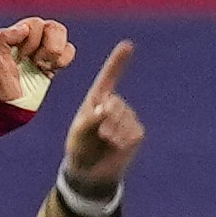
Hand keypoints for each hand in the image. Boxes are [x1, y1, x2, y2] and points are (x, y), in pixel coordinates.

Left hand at [0, 17, 75, 107]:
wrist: (13, 104)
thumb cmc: (1, 82)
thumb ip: (4, 38)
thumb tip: (24, 28)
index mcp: (18, 33)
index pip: (36, 24)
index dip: (32, 42)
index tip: (21, 57)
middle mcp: (34, 36)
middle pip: (54, 27)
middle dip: (46, 48)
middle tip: (33, 62)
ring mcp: (46, 47)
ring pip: (63, 36)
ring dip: (54, 54)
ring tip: (42, 66)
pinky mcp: (56, 60)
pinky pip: (70, 50)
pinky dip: (62, 61)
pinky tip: (49, 70)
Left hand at [60, 40, 143, 193]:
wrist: (90, 171)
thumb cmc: (80, 147)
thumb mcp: (78, 132)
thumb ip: (90, 118)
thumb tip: (108, 108)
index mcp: (97, 99)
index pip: (110, 76)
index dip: (119, 61)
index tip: (128, 45)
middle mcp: (115, 104)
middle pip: (113, 104)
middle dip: (103, 119)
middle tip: (96, 134)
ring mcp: (128, 118)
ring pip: (122, 118)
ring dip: (110, 132)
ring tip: (103, 142)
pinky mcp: (137, 132)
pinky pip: (131, 132)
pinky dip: (120, 140)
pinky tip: (113, 146)